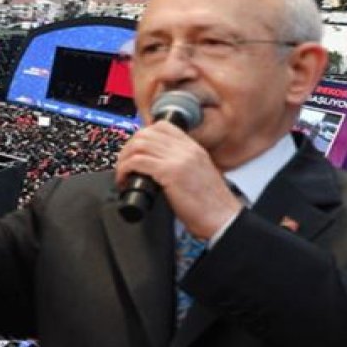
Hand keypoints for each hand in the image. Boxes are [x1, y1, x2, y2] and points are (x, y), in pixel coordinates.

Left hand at [115, 122, 241, 238]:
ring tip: (123, 174)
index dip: (142, 137)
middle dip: (128, 148)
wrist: (223, 219)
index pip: (161, 127)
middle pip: (146, 134)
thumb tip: (155, 166)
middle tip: (124, 165)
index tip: (135, 153)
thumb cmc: (210, 205)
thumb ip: (180, 164)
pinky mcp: (170, 173)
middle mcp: (186, 149)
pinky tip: (125, 181)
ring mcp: (178, 159)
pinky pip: (138, 162)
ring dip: (124, 159)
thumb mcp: (198, 174)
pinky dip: (125, 170)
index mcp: (193, 148)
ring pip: (138, 145)